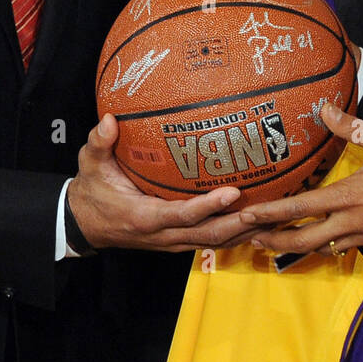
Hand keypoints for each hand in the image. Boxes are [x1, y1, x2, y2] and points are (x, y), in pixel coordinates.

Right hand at [67, 113, 256, 250]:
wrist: (85, 224)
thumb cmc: (93, 191)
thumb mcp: (89, 165)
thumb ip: (99, 143)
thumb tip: (109, 120)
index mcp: (144, 217)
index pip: (182, 216)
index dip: (208, 207)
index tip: (233, 192)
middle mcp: (164, 235)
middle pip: (210, 235)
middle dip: (242, 224)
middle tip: (270, 208)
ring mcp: (174, 241)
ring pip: (216, 242)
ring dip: (247, 231)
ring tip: (277, 215)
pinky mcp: (181, 241)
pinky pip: (213, 240)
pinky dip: (239, 234)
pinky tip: (262, 221)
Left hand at [237, 104, 362, 252]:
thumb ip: (350, 127)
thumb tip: (323, 108)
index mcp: (348, 196)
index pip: (300, 209)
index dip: (270, 214)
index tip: (247, 216)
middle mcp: (352, 222)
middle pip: (303, 241)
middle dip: (274, 241)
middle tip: (250, 238)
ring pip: (322, 249)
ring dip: (297, 247)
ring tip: (276, 241)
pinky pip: (345, 247)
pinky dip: (326, 245)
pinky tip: (320, 238)